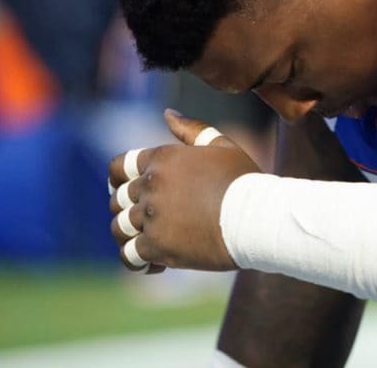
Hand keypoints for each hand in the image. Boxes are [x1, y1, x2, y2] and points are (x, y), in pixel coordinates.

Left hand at [107, 110, 260, 271]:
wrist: (258, 217)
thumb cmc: (244, 182)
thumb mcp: (222, 147)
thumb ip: (192, 129)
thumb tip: (167, 113)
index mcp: (163, 158)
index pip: (118, 166)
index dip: (117, 179)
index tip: (124, 189)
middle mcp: (151, 185)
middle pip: (118, 199)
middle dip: (128, 209)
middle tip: (147, 221)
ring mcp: (152, 216)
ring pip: (119, 227)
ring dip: (130, 235)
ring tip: (148, 242)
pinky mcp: (156, 246)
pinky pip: (128, 255)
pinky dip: (137, 260)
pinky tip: (155, 263)